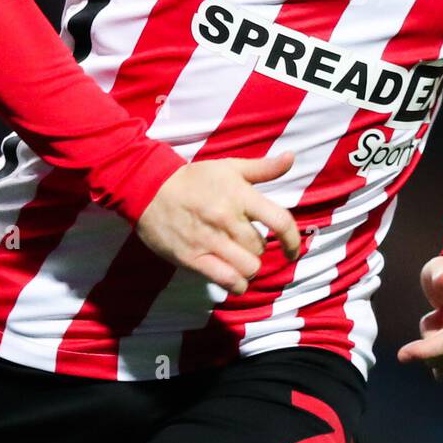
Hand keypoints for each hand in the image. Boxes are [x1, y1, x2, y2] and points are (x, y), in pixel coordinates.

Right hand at [134, 150, 300, 294]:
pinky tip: (234, 278)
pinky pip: (227, 280)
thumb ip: (263, 168)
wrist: (149, 188)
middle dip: (258, 249)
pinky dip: (236, 284)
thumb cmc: (193, 179)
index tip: (294, 249)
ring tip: (240, 260)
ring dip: (249, 268)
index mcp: (239, 196)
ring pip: (248, 268)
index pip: (280, 221)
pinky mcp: (192, 258)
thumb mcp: (229, 168)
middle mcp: (227, 219)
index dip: (293, 240)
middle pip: (260, 248)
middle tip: (246, 243)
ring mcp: (209, 240)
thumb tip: (291, 158)